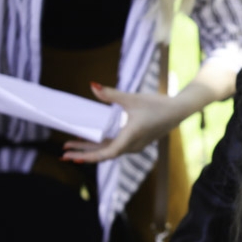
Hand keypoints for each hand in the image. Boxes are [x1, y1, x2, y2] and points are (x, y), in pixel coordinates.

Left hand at [61, 83, 182, 162]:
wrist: (178, 111)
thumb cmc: (157, 105)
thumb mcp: (132, 98)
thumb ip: (110, 94)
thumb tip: (92, 86)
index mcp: (130, 137)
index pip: (106, 153)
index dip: (88, 156)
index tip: (73, 156)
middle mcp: (132, 146)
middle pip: (103, 154)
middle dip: (83, 154)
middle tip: (63, 154)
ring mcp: (134, 145)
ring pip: (108, 151)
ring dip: (90, 151)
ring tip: (71, 148)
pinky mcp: (135, 142)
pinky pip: (114, 147)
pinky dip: (100, 146)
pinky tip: (89, 141)